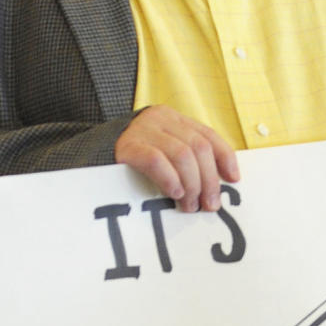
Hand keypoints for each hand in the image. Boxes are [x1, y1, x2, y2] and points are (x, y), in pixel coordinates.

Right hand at [114, 106, 239, 213]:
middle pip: (199, 148)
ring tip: (189, 206)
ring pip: (183, 154)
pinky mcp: (127, 146)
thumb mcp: (164, 152)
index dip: (225, 157)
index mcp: (174, 119)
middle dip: (209, 180)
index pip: (208, 135)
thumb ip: (187, 159)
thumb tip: (215, 187)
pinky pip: (157, 160)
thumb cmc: (134, 160)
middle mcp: (161, 119)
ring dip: (192, 185)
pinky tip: (174, 193)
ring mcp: (144, 130)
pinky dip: (170, 179)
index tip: (233, 180)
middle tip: (209, 205)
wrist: (92, 153)